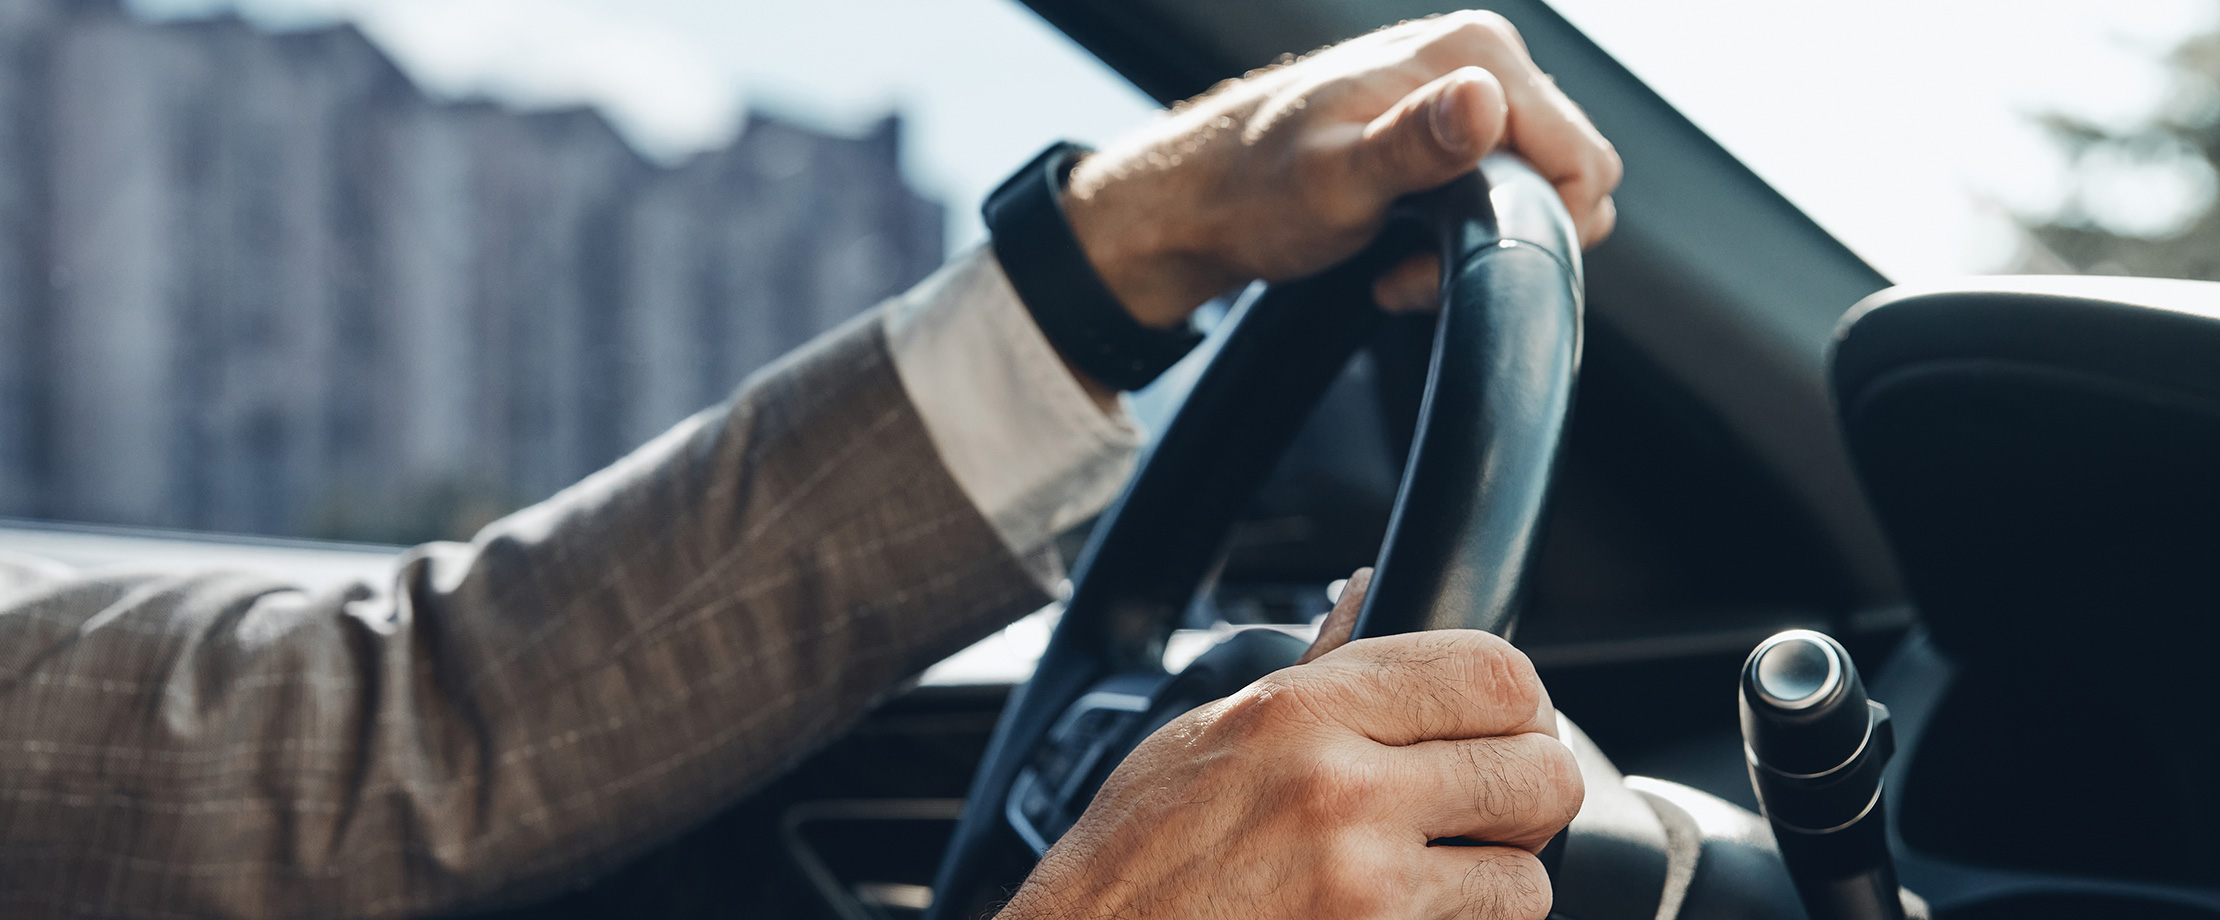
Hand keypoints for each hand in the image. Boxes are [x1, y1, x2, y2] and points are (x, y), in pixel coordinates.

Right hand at [998, 569, 1581, 919]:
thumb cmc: (1140, 850)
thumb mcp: (1212, 729)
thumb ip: (1318, 667)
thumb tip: (1370, 594)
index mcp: (1306, 711)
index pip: (1493, 672)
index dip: (1519, 701)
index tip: (1503, 724)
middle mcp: (1344, 791)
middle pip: (1540, 773)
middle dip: (1526, 792)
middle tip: (1486, 805)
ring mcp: (1366, 887)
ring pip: (1527, 877)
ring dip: (1495, 881)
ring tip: (1434, 873)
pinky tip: (1404, 914)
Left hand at [1064, 11, 1620, 328]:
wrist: (1199, 200)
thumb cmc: (1254, 192)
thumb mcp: (1335, 181)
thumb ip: (1413, 146)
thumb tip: (1481, 103)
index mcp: (1472, 54)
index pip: (1584, 159)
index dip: (1532, 228)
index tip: (1449, 257)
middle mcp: (1479, 60)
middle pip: (1571, 176)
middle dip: (1506, 238)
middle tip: (1415, 266)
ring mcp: (1467, 92)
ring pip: (1537, 191)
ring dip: (1478, 244)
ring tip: (1399, 258)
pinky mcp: (1451, 127)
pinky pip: (1502, 191)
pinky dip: (1460, 235)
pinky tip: (1400, 247)